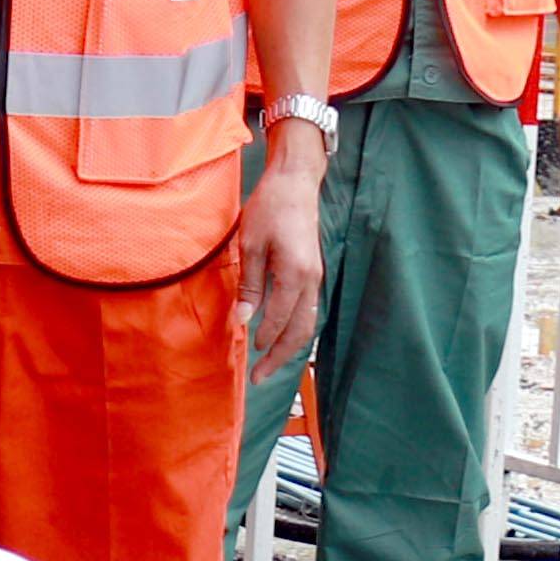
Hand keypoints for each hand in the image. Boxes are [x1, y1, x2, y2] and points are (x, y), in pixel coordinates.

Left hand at [242, 139, 329, 379]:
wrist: (295, 182)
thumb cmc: (270, 208)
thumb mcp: (251, 245)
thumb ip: (249, 285)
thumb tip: (243, 320)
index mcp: (295, 273)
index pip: (280, 318)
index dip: (264, 337)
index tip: (249, 352)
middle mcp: (311, 280)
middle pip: (300, 330)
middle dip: (280, 357)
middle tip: (259, 378)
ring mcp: (316, 277)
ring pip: (307, 324)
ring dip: (289, 348)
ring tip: (269, 365)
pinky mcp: (313, 273)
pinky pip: (308, 310)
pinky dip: (295, 330)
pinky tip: (280, 338)